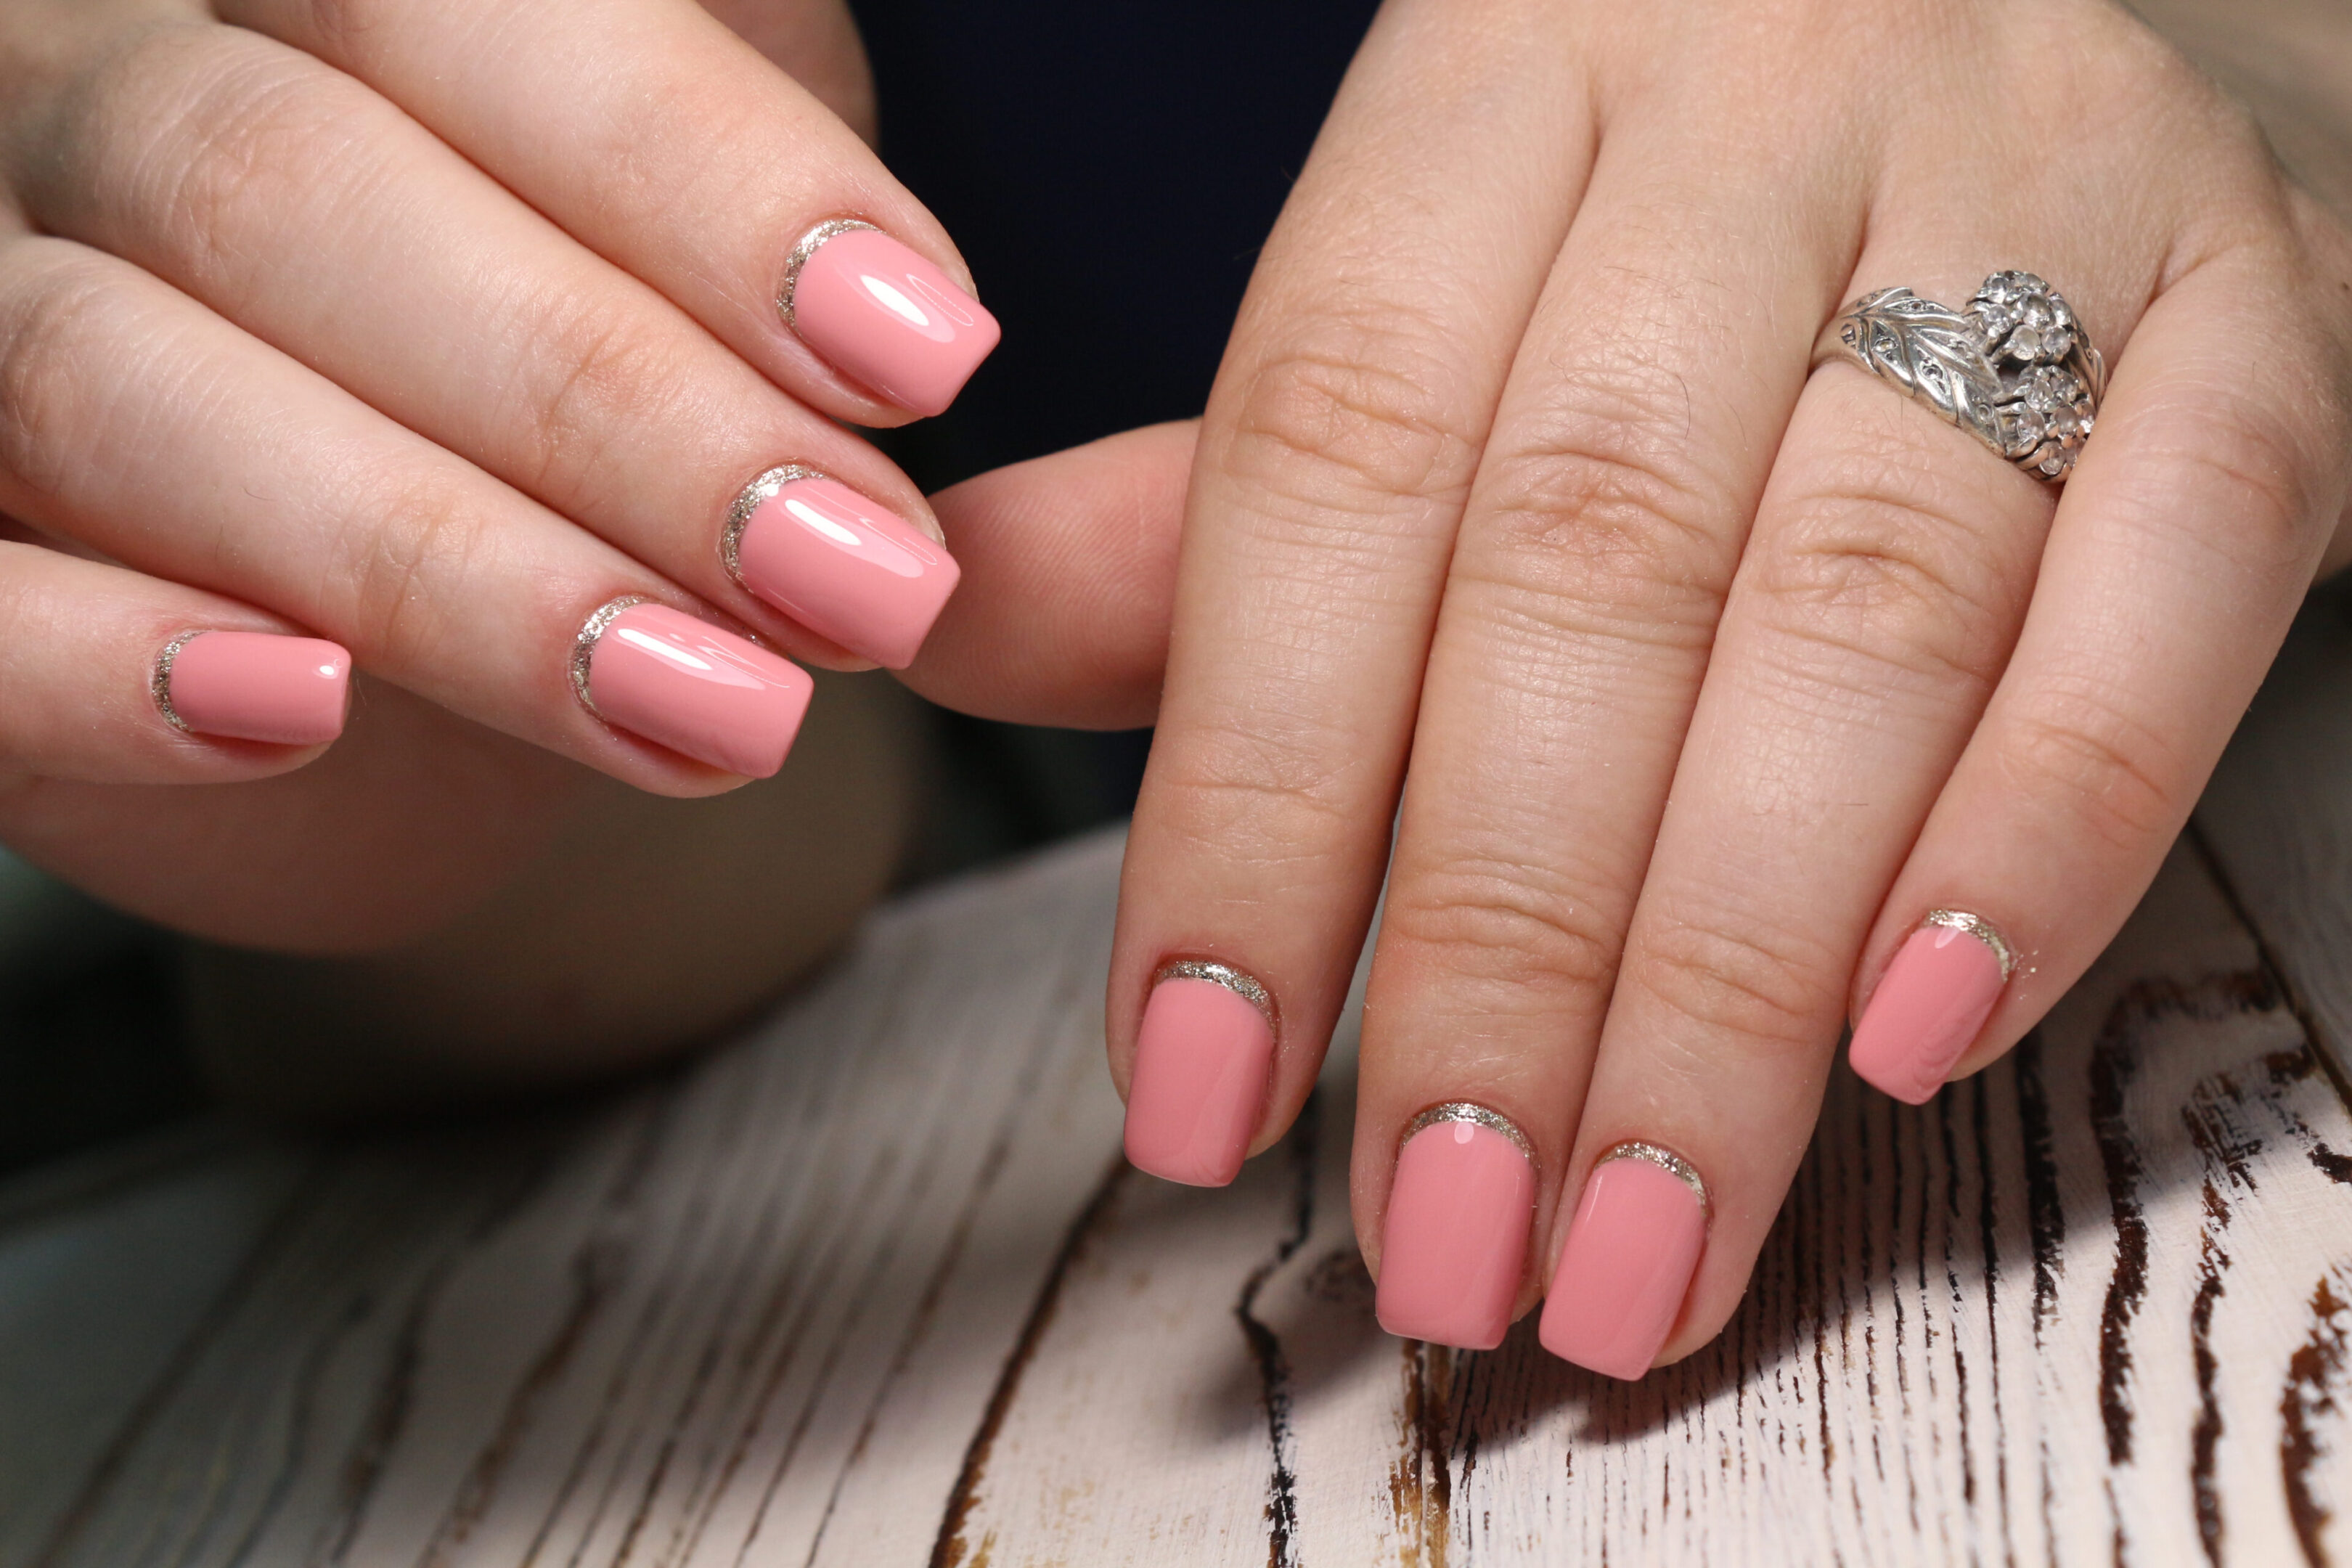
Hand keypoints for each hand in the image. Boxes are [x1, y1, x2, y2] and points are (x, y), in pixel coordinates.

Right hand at [0, 0, 1019, 944]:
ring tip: (716, 707)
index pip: (446, 7)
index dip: (693, 176)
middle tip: (860, 578)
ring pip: (114, 381)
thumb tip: (897, 266)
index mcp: (297, 0)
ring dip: (442, 563)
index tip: (923, 355)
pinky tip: (296, 711)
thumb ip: (753, 170)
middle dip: (608, 401)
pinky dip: (95, 662)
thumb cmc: (591, 399)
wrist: (452, 660)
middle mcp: (83, 106)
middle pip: (278, 183)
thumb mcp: (698, 240)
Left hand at [1110, 0, 2351, 1376]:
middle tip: (1446, 1238)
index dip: (1246, 800)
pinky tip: (1907, 1040)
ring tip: (1638, 1236)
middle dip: (1498, 952)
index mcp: (1490, 81)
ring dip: (1731, 973)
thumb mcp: (1436, 300)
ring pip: (1859, 615)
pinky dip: (2039, 827)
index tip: (1198, 1093)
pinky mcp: (2264, 300)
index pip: (1324, 460)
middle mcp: (1751, 98)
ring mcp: (2035, 174)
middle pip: (1585, 573)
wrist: (2070, 16)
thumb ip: (1206, 498)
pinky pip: (2166, 573)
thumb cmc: (1690, 232)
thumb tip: (936, 629)